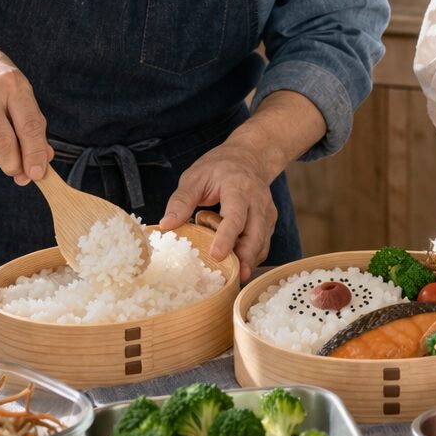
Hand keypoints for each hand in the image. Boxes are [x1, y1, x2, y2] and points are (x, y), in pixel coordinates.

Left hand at [159, 143, 278, 280]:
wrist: (249, 157)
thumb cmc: (219, 168)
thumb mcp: (195, 177)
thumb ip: (181, 200)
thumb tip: (166, 225)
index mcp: (239, 187)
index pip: (235, 215)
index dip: (227, 237)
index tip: (218, 255)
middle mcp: (258, 201)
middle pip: (255, 234)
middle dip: (245, 257)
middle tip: (233, 278)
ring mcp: (267, 213)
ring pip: (262, 243)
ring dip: (249, 261)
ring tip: (234, 278)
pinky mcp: (269, 223)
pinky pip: (263, 245)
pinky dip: (252, 258)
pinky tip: (238, 268)